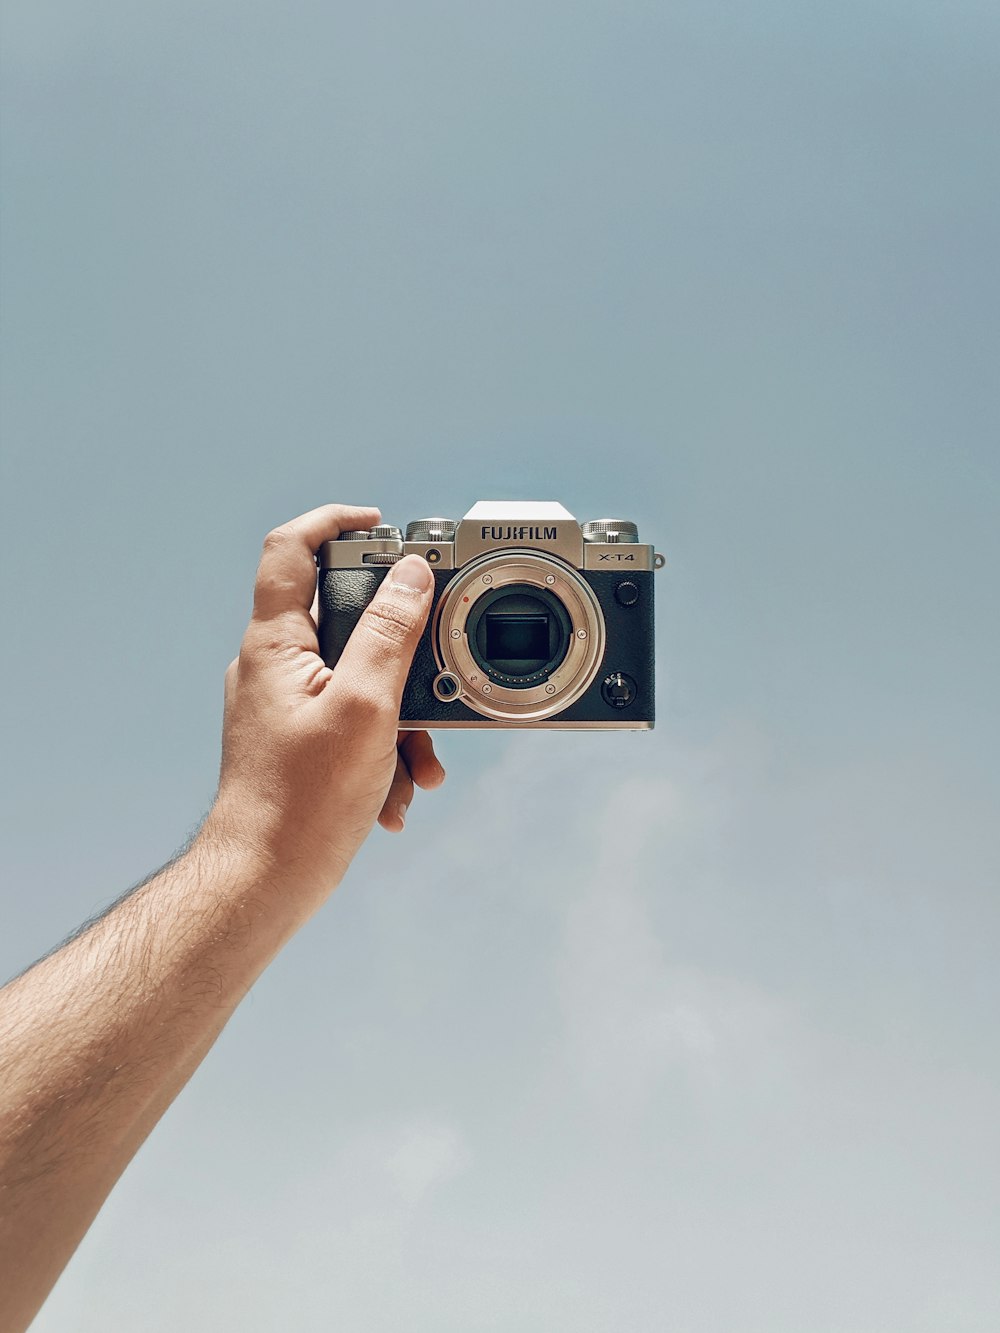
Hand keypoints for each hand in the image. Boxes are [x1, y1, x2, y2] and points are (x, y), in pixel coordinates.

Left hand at [203, 504, 444, 916]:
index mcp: (275, 645)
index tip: (381, 523)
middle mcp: (271, 667)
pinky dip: (384, 747)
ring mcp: (283, 706)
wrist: (266, 881)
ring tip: (417, 762)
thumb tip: (412, 575)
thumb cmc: (301, 803)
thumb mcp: (366, 707)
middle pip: (344, 620)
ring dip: (401, 716)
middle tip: (433, 671)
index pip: (290, 550)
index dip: (334, 522)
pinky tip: (398, 789)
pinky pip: (352, 721)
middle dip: (401, 654)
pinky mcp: (297, 741)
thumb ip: (391, 634)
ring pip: (357, 681)